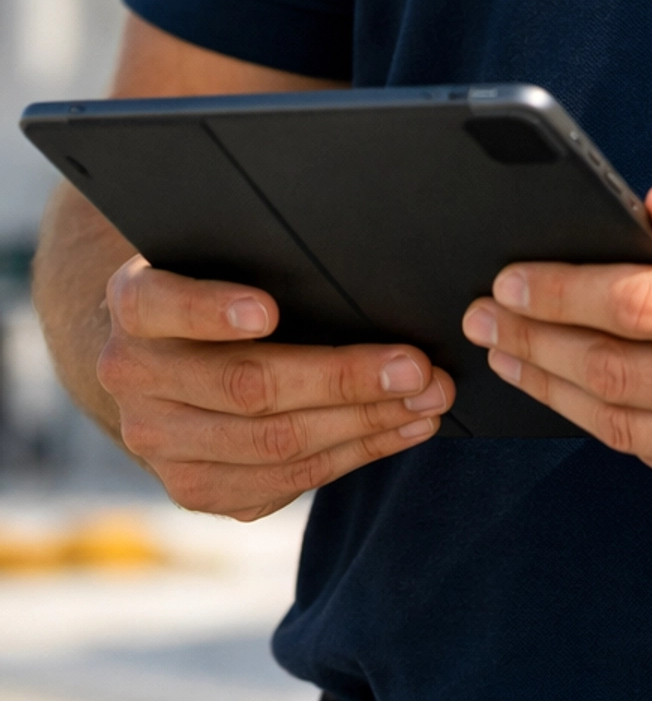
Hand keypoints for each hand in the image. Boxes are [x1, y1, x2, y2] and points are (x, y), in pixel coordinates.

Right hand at [98, 256, 455, 519]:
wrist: (155, 355)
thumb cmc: (215, 282)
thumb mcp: (217, 255)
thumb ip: (261, 258)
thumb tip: (362, 269)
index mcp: (133, 304)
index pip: (162, 305)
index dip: (212, 311)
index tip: (267, 311)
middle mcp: (133, 377)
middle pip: (244, 386)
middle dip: (343, 378)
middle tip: (417, 367)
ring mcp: (157, 443)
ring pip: (273, 443)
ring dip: (364, 423)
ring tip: (427, 400)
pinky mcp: (194, 488)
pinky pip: (284, 479)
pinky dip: (355, 453)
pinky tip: (402, 429)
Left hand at [461, 180, 651, 516]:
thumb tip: (649, 209)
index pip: (642, 303)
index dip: (564, 290)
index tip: (512, 277)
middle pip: (619, 369)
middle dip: (537, 338)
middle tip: (485, 314)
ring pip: (628, 425)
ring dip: (553, 390)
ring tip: (509, 354)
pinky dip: (605, 427)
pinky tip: (570, 395)